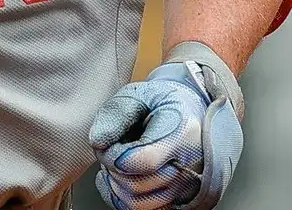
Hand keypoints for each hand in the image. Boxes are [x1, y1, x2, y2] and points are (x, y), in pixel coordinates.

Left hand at [86, 42, 244, 209]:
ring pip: (137, 202)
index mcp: (183, 132)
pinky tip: (120, 176)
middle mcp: (190, 165)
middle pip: (136, 183)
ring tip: (119, 159)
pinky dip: (121, 196)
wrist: (192, 115)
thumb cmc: (165, 103)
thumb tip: (99, 141)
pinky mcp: (179, 200)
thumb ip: (117, 113)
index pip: (143, 161)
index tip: (109, 143)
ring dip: (117, 182)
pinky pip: (142, 209)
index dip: (116, 156)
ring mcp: (186, 187)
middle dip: (112, 166)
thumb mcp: (140, 93)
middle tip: (112, 146)